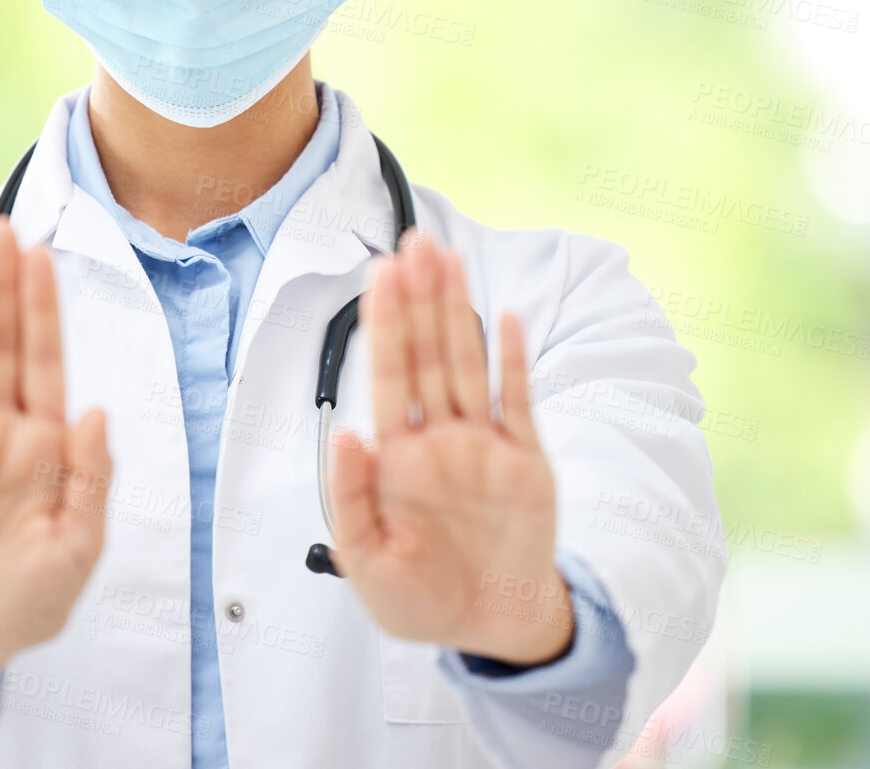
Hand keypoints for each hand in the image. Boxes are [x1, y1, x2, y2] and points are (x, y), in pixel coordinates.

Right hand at [0, 214, 112, 687]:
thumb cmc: (29, 598)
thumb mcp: (78, 546)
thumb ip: (92, 477)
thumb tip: (98, 411)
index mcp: (46, 441)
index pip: (45, 359)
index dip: (43, 308)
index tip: (42, 256)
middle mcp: (1, 428)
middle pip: (3, 344)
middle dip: (4, 288)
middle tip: (2, 230)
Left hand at [328, 229, 571, 665]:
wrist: (491, 627)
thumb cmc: (422, 597)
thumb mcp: (366, 561)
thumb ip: (349, 496)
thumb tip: (345, 434)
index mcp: (396, 457)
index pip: (387, 375)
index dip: (384, 323)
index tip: (379, 274)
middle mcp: (437, 438)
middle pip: (426, 353)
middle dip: (419, 297)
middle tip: (416, 241)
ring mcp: (482, 444)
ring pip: (467, 363)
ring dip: (458, 310)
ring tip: (449, 258)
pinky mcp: (524, 461)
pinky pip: (516, 401)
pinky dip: (511, 362)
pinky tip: (503, 320)